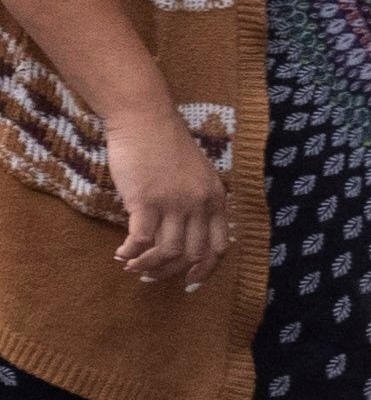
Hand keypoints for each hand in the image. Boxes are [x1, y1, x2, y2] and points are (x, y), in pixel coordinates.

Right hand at [99, 95, 215, 287]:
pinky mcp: (146, 200)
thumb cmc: (165, 145)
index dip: (206, 269)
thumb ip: (198, 201)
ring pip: (168, 252)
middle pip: (192, 254)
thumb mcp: (197, 174)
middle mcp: (199, 205)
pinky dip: (132, 252)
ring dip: (149, 265)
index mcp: (216, 199)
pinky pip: (142, 239)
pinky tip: (121, 254)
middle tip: (151, 276)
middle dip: (171, 272)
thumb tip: (187, 233)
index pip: (220, 247)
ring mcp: (174, 204)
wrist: (144, 118)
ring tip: (132, 266)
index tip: (190, 281)